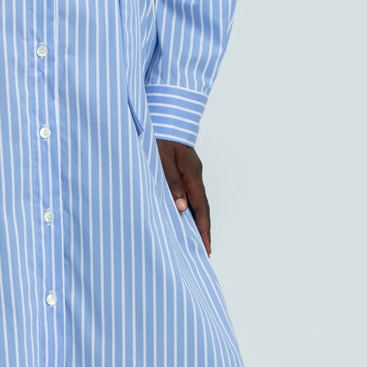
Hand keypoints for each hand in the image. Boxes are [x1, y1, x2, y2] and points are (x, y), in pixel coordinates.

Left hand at [156, 138, 210, 255]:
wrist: (165, 116)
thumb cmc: (160, 136)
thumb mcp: (162, 160)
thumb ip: (171, 183)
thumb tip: (182, 208)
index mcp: (192, 175)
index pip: (201, 208)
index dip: (203, 230)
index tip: (206, 249)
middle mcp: (195, 175)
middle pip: (203, 207)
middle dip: (204, 230)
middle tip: (205, 250)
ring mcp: (192, 172)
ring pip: (197, 200)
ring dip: (197, 219)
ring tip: (195, 238)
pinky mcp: (185, 169)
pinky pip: (190, 192)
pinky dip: (190, 207)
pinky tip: (184, 214)